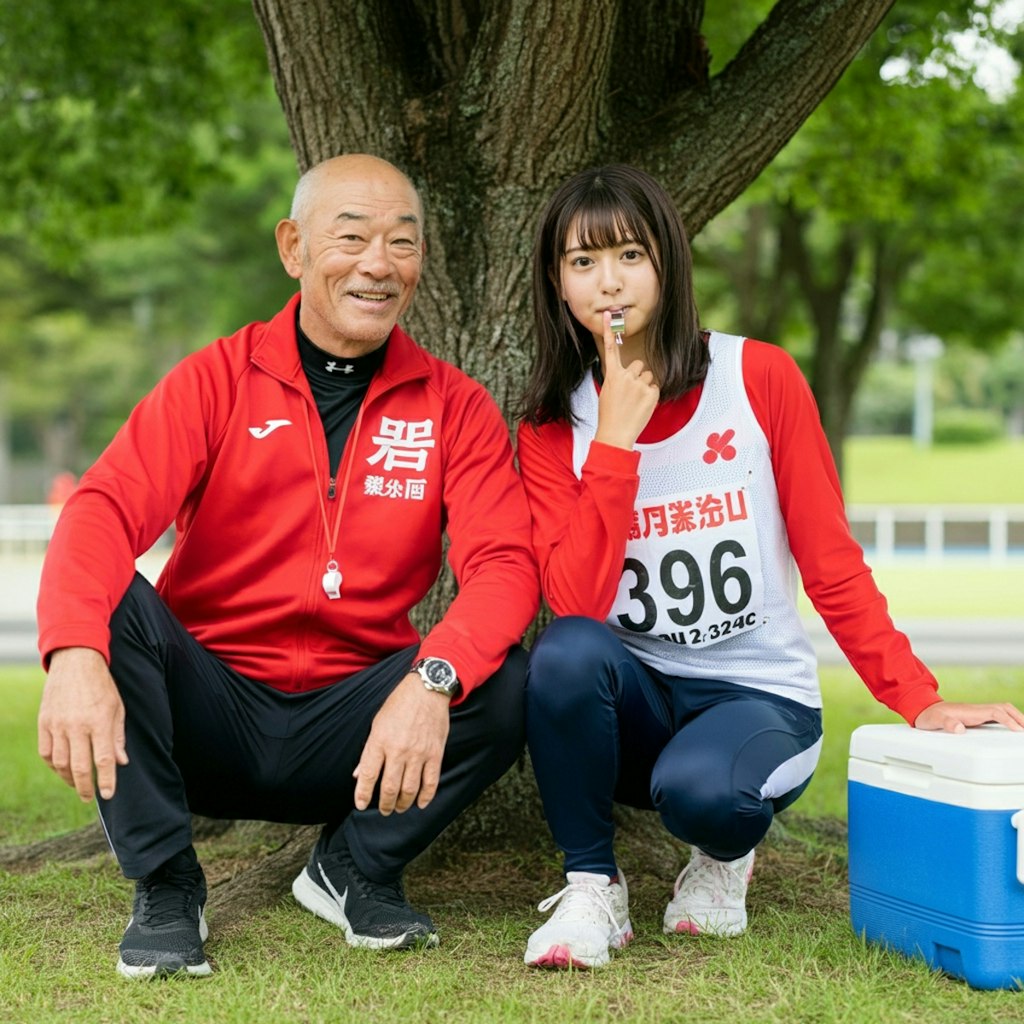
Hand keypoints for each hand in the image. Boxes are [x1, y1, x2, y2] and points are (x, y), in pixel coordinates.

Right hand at [38, 647, 127, 800]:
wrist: (76, 663)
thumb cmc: (102, 686)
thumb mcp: (118, 708)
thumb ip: (118, 737)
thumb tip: (121, 762)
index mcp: (99, 722)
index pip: (103, 759)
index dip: (106, 780)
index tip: (108, 794)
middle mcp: (77, 726)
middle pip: (79, 767)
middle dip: (85, 787)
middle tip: (90, 797)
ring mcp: (58, 725)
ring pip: (60, 763)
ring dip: (68, 778)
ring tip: (78, 784)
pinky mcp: (44, 722)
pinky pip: (46, 752)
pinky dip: (53, 765)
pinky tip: (62, 769)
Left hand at [352, 672, 450, 814]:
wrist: (427, 690)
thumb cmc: (399, 704)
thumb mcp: (377, 723)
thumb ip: (369, 751)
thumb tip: (359, 774)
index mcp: (380, 741)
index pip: (368, 776)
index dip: (362, 795)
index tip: (360, 805)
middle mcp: (398, 750)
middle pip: (389, 788)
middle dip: (385, 805)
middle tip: (383, 810)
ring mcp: (418, 754)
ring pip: (409, 790)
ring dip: (403, 804)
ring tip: (399, 808)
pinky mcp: (435, 754)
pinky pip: (431, 782)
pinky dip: (425, 797)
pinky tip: (420, 803)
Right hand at [593, 310, 659, 449]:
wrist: (615, 434)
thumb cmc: (610, 415)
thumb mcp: (607, 393)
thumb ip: (618, 380)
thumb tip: (628, 376)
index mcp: (612, 375)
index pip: (611, 349)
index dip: (608, 331)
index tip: (609, 315)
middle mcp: (626, 376)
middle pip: (639, 365)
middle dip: (637, 376)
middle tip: (630, 394)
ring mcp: (639, 384)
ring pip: (648, 376)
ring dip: (645, 387)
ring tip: (636, 402)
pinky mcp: (651, 393)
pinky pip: (655, 388)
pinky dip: (651, 396)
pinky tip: (642, 406)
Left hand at [914, 700, 1023, 732]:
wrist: (922, 710)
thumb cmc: (928, 716)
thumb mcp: (934, 721)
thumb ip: (946, 724)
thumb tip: (960, 728)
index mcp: (969, 711)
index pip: (995, 712)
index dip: (1008, 720)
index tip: (1017, 730)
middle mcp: (975, 710)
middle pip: (1003, 708)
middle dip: (1018, 717)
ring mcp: (976, 712)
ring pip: (1002, 710)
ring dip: (1015, 717)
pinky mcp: (975, 717)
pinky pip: (996, 716)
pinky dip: (1008, 720)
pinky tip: (1011, 728)